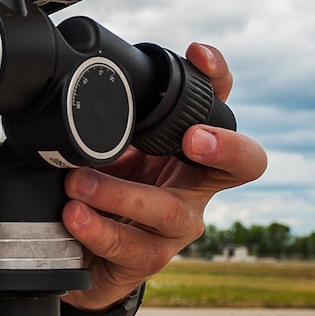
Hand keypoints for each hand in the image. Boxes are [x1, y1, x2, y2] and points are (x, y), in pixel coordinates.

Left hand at [60, 43, 266, 311]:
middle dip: (222, 148)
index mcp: (190, 149)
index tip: (197, 55)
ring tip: (77, 182)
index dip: (218, 78)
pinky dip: (97, 228)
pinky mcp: (147, 260)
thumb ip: (105, 118)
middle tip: (192, 139)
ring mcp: (176, 228)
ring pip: (168, 211)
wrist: (77, 249)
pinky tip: (74, 215)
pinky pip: (128, 246)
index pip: (218, 105)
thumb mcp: (105, 144)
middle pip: (240, 165)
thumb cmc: (103, 186)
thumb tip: (78, 82)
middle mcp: (195, 187)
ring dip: (120, 193)